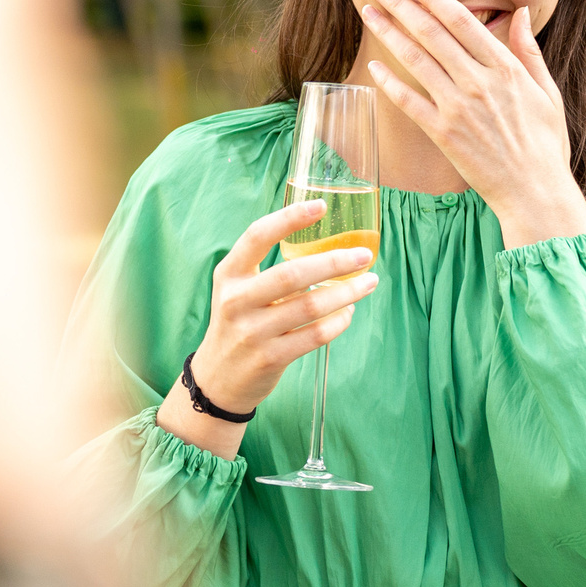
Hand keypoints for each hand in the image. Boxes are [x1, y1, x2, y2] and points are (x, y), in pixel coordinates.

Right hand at [155, 200, 377, 457]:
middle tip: (363, 255)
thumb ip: (268, 269)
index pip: (257, 236)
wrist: (217, 379)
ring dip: (346, 293)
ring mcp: (252, 331)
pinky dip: (338, 322)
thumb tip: (326, 247)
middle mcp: (237, 300)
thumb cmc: (237, 324)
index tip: (322, 207)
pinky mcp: (270, 358)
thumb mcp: (237, 290)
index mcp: (229, 274)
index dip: (290, 219)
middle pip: (293, 274)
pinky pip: (314, 336)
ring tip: (368, 282)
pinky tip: (349, 312)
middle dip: (334, 262)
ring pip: (309, 306)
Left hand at [359, 0, 585, 248]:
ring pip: (416, 61)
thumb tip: (521, 12)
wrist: (534, 191)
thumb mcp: (547, 92)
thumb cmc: (545, 144)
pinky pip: (409, 103)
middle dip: (403, 5)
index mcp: (506, 68)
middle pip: (433, 34)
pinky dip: (390, 83)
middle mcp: (480, 83)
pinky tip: (373, 67)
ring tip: (369, 13)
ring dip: (389, 33)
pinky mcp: (443, 134)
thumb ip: (529, 51)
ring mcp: (459, 108)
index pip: (462, 21)